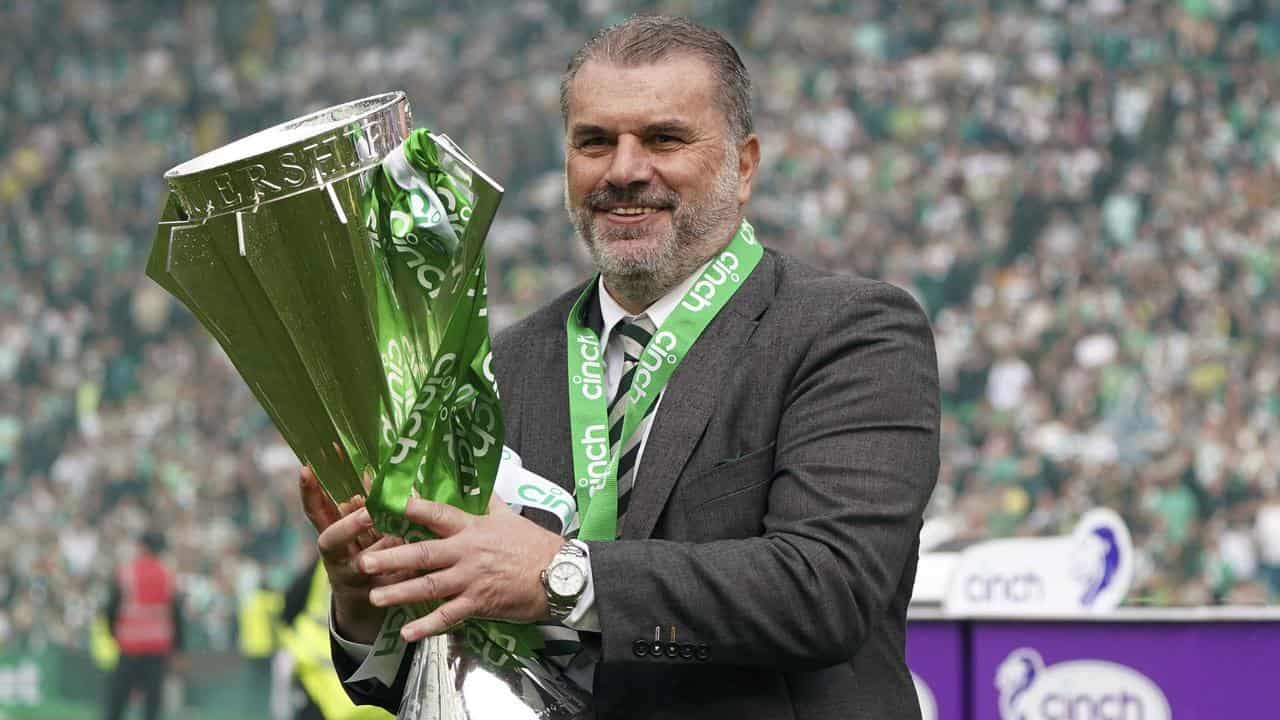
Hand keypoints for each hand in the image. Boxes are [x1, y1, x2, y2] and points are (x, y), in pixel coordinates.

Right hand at [299, 466, 412, 643]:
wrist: (367, 607)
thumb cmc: (367, 556)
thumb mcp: (361, 532)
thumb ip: (362, 508)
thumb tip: (370, 473)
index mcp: (331, 538)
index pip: (315, 512)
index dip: (309, 493)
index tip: (306, 469)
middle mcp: (335, 559)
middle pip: (330, 542)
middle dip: (349, 526)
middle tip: (369, 513)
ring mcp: (350, 580)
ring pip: (361, 564)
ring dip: (380, 549)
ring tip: (400, 535)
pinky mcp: (372, 598)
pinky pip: (388, 584)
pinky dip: (402, 574)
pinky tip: (417, 566)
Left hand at [356, 494, 564, 641]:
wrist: (559, 574)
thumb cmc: (534, 544)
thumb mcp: (509, 516)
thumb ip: (486, 501)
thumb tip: (473, 481)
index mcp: (473, 527)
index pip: (435, 514)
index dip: (408, 507)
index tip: (382, 502)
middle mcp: (467, 551)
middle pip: (422, 553)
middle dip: (391, 557)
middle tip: (363, 561)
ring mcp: (471, 579)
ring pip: (429, 585)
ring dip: (400, 592)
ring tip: (375, 597)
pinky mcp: (479, 603)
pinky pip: (448, 616)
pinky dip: (427, 626)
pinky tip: (406, 633)